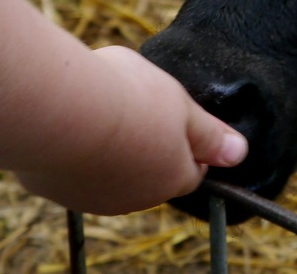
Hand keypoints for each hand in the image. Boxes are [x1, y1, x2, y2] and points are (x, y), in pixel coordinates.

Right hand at [14, 46, 247, 214]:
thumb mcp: (180, 103)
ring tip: (99, 109)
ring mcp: (95, 199)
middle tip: (133, 105)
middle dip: (147, 144)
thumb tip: (238, 153)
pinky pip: (74, 171)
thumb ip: (208, 131)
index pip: (192, 168)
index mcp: (173, 176)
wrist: (60, 108)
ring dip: (111, 150)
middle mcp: (137, 198)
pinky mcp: (59, 192)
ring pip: (112, 174)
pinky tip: (71, 123)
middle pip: (151, 173)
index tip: (171, 114)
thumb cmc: (127, 98)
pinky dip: (76, 151)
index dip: (186, 140)